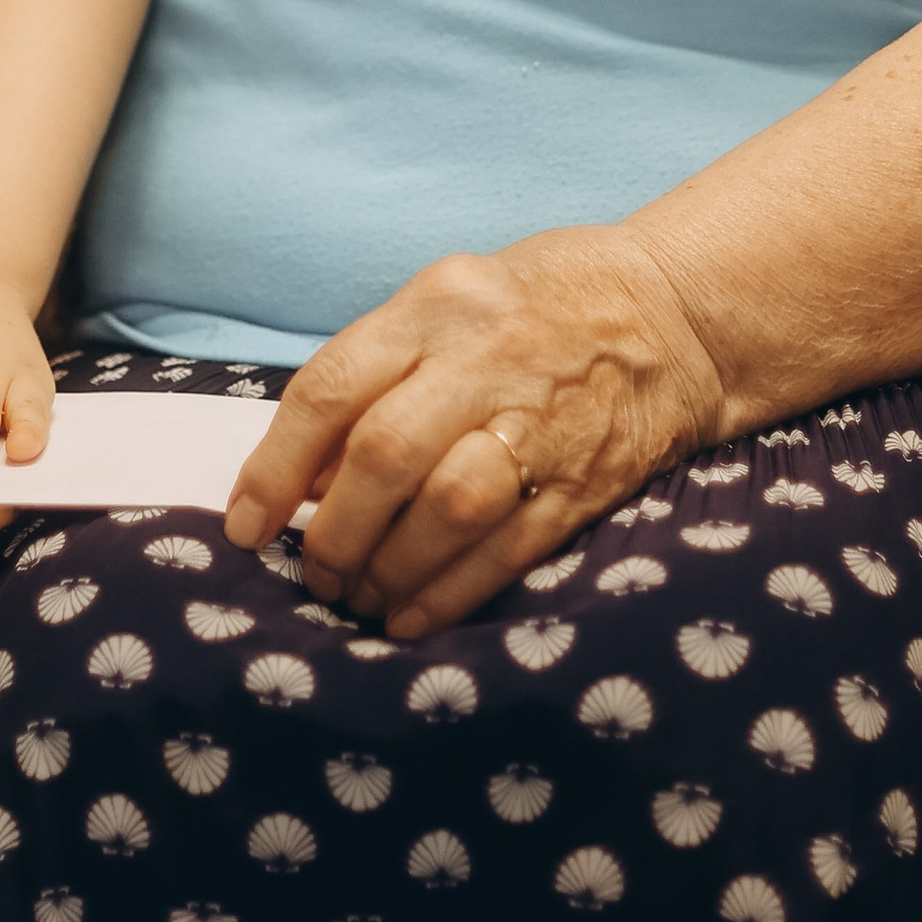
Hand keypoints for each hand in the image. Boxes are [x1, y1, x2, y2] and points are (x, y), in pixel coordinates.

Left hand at [221, 223, 725, 637]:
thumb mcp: (447, 304)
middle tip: (317, 573)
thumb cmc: (536, 307)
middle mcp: (486, 356)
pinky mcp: (587, 478)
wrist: (674, 313)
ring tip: (362, 600)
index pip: (332, 386)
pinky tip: (412, 618)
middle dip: (335, 532)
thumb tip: (304, 481)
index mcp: (438, 304)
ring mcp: (542, 418)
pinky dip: (450, 594)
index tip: (247, 526)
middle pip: (386, 453)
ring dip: (390, 569)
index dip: (275, 466)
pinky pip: (508, 548)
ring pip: (448, 507)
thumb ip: (376, 376)